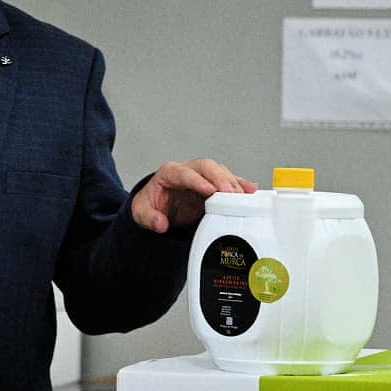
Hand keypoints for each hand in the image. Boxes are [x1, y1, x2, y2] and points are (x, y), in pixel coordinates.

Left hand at [131, 159, 256, 234]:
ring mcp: (202, 177)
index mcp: (169, 173)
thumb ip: (149, 218)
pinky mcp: (213, 186)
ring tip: (242, 196)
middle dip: (220, 178)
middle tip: (230, 193)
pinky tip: (250, 189)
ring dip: (232, 183)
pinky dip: (240, 185)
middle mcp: (188, 171)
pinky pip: (228, 181)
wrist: (155, 208)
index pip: (184, 173)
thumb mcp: (141, 212)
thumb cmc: (150, 205)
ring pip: (220, 172)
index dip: (198, 181)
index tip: (209, 190)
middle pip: (206, 167)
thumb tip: (160, 223)